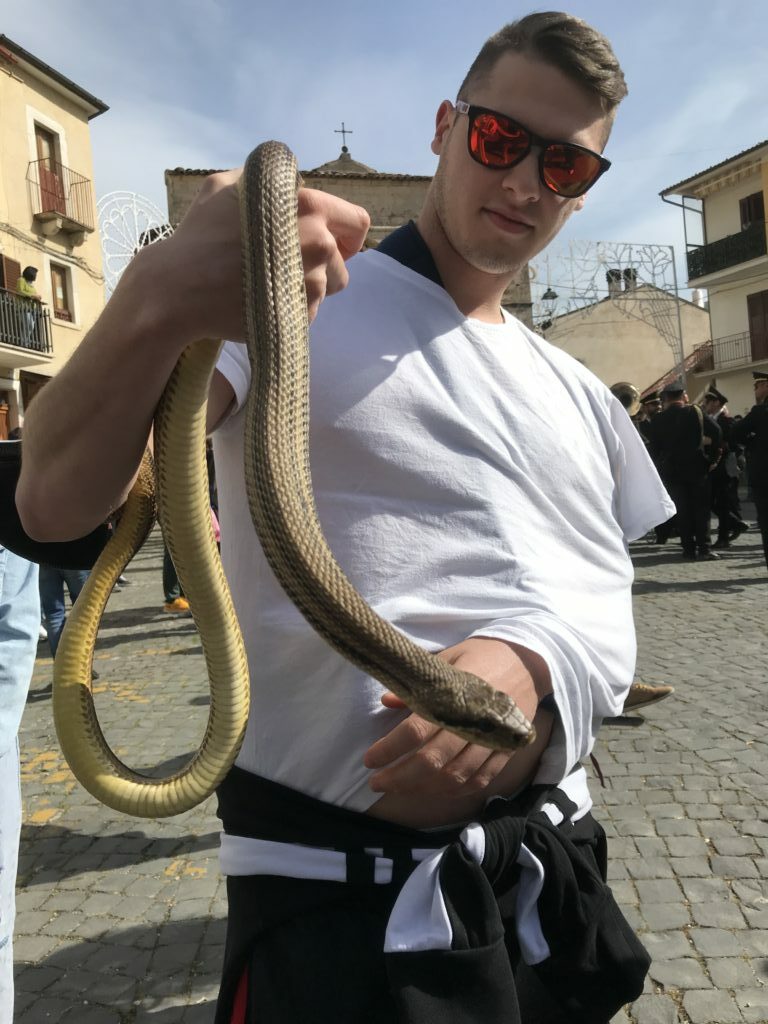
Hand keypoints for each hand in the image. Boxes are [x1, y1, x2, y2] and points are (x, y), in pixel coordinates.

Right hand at [131, 164, 369, 345]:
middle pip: (345, 261)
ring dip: (306, 289)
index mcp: (308, 206)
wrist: (179, 288)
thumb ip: (264, 181)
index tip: (325, 241)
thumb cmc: (199, 236)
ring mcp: (312, 282)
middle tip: (290, 267)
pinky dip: (291, 311)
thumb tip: (285, 177)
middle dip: (325, 265)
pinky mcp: (301, 315)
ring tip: (270, 284)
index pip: (357, 222)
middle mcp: (318, 242)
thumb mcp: (226, 187)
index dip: (343, 233)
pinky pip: (308, 313)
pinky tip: (263, 302)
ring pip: (327, 289)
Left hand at [364, 637, 551, 799]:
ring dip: (423, 788)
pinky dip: (455, 790)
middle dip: (400, 776)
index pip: (417, 730)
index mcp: (457, 696)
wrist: (529, 661)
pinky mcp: (507, 752)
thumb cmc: (482, 656)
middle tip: (377, 782)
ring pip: (455, 776)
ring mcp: (493, 741)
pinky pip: (479, 781)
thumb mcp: (447, 659)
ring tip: (400, 789)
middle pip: (433, 761)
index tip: (369, 759)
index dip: (390, 749)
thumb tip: (386, 701)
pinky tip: (434, 790)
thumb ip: (418, 683)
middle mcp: (475, 722)